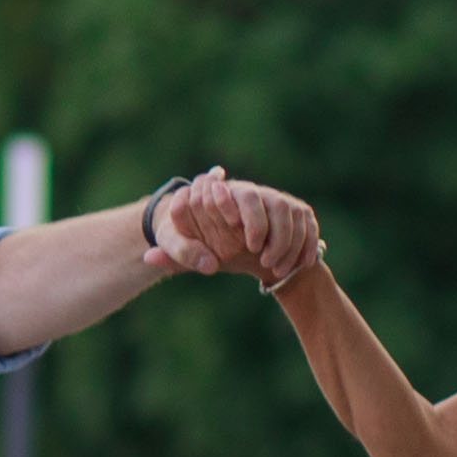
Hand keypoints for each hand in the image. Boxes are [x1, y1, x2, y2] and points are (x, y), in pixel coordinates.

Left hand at [156, 173, 323, 290]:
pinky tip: (301, 265)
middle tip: (261, 259)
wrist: (254, 254)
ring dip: (285, 242)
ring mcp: (279, 200)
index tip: (242, 243)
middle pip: (257, 197)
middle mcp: (253, 193)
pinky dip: (306, 245)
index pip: (222, 188)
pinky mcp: (301, 212)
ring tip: (275, 268)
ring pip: (286, 211)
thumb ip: (175, 255)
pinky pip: (307, 223)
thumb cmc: (219, 251)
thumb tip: (149, 256)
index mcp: (224, 197)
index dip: (228, 206)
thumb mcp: (195, 254)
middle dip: (262, 227)